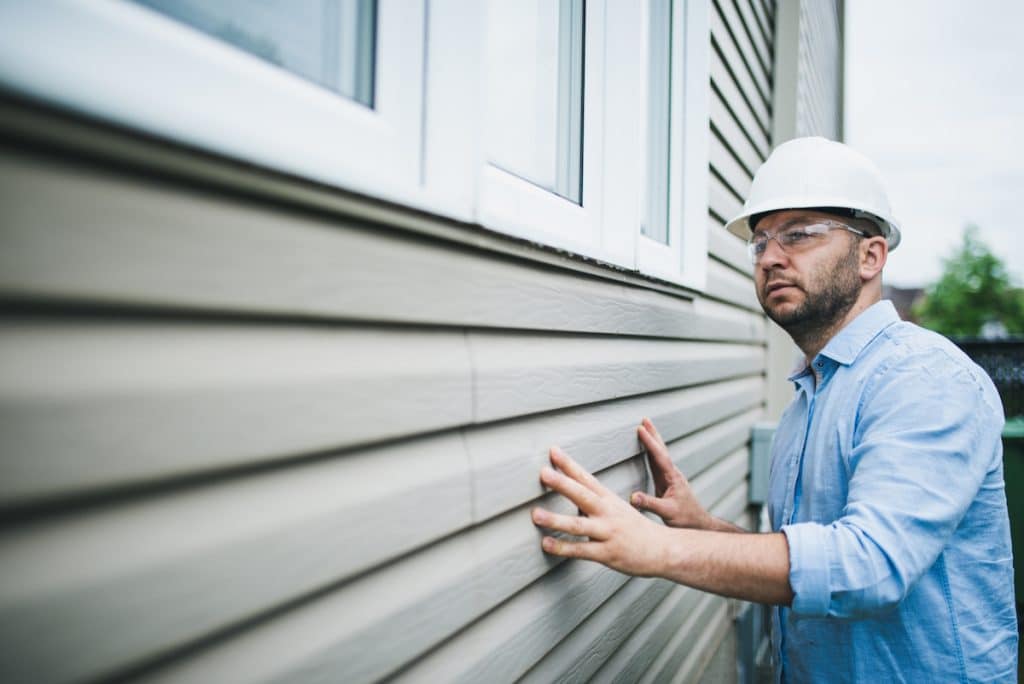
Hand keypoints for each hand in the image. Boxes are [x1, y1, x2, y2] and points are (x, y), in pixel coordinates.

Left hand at [531, 446, 667, 576]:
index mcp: (608, 499)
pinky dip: (563, 547)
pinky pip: (581, 550)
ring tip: (535, 514)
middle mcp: (607, 513)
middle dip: (562, 483)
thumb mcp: (616, 507)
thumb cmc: (636, 528)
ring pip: (579, 525)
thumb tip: (570, 491)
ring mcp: (607, 533)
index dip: (569, 465)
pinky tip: (545, 544)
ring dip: (556, 520)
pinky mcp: (607, 553)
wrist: (663, 549)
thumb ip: (592, 499)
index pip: (586, 478)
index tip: (553, 451)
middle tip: (543, 472)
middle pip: (583, 495)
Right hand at [631, 418, 712, 529]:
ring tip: (646, 429)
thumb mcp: (667, 513)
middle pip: (661, 450)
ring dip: (653, 441)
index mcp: (672, 478)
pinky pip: (658, 463)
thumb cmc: (686, 519)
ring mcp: (670, 478)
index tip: (640, 428)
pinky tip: (649, 452)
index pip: (659, 456)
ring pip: (660, 455)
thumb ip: (650, 504)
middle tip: (645, 419)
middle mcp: (672, 474)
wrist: (699, 524)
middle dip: (653, 434)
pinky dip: (652, 453)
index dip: (649, 442)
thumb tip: (632, 497)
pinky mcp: (667, 483)